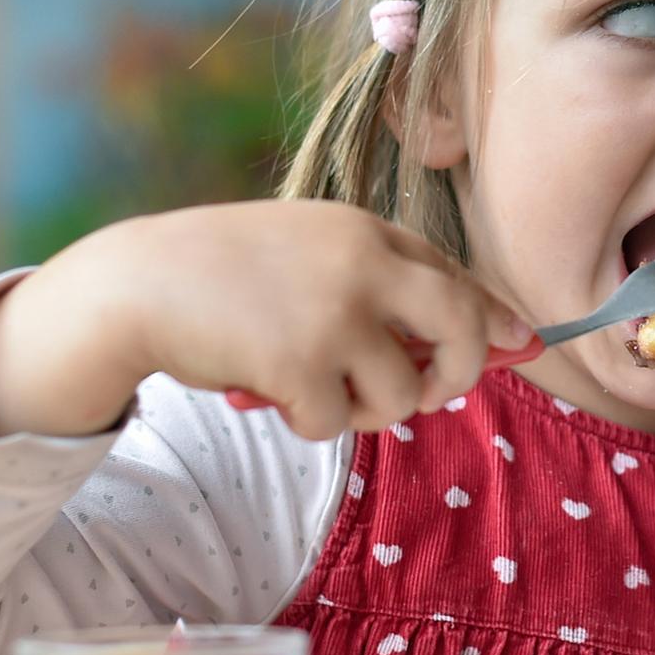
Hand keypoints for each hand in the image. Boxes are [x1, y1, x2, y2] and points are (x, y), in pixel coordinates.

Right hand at [0, 199, 533, 440]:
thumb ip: (384, 283)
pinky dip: (310, 422)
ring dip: (366, 410)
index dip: (491, 319)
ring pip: (402, 394)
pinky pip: (338, 422)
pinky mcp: (301, 362)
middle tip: (432, 393)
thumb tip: (482, 335)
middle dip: (460, 373)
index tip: (516, 344)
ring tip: (316, 389)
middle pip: (463, 329)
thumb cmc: (228, 273)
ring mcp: (335, 313)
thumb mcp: (312, 252)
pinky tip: (271, 391)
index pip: (458, 277)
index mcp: (368, 231)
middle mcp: (364, 263)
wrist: (138, 284)